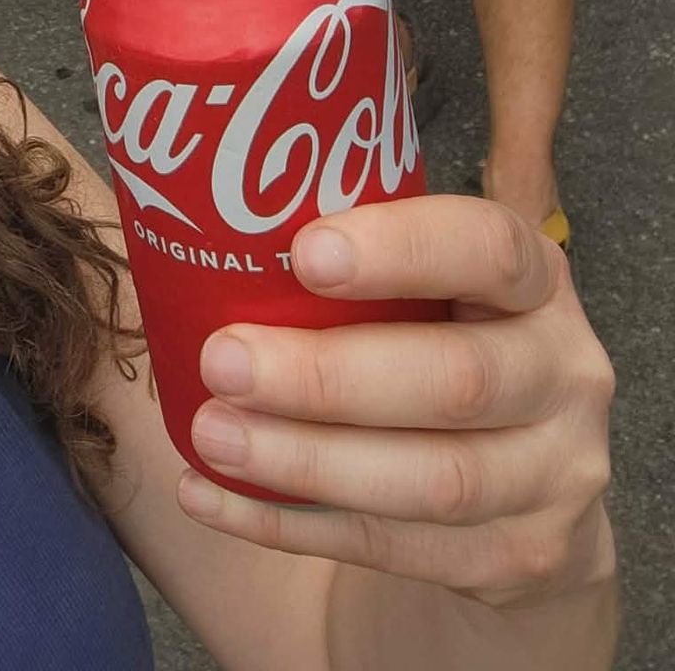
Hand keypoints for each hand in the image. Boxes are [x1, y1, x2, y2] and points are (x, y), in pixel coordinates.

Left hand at [179, 195, 613, 614]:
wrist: (535, 485)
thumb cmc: (439, 342)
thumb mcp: (435, 285)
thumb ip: (358, 252)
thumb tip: (193, 198)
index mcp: (534, 281)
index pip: (487, 248)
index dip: (401, 249)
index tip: (302, 251)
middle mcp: (563, 373)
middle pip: (455, 380)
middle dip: (327, 376)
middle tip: (221, 359)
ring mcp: (552, 475)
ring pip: (433, 480)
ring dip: (307, 461)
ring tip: (211, 433)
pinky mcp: (519, 557)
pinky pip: (397, 548)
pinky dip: (291, 525)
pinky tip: (212, 496)